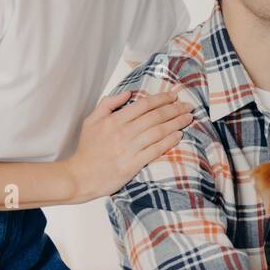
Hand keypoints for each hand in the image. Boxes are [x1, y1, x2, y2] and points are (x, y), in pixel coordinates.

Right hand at [64, 90, 193, 201]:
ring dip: (176, 123)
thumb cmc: (87, 149)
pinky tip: (179, 136)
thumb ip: (108, 104)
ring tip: (188, 118)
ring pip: (158, 132)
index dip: (161, 99)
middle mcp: (123, 132)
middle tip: (188, 106)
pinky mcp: (134, 164)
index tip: (174, 96)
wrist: (81, 176)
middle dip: (174, 109)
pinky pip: (156, 150)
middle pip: (155, 117)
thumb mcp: (91, 121)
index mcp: (114, 120)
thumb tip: (128, 93)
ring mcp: (129, 148)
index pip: (143, 105)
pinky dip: (169, 142)